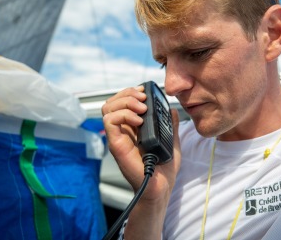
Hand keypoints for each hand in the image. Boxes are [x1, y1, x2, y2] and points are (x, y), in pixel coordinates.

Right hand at [102, 85, 180, 202]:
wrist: (161, 187)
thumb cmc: (164, 169)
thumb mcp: (171, 141)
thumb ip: (170, 125)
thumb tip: (172, 110)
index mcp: (133, 128)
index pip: (122, 102)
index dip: (130, 93)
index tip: (144, 92)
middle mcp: (123, 131)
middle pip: (112, 102)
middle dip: (127, 94)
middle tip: (143, 99)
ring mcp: (118, 137)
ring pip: (108, 109)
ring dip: (125, 102)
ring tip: (142, 109)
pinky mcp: (116, 145)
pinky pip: (110, 122)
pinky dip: (123, 115)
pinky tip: (138, 121)